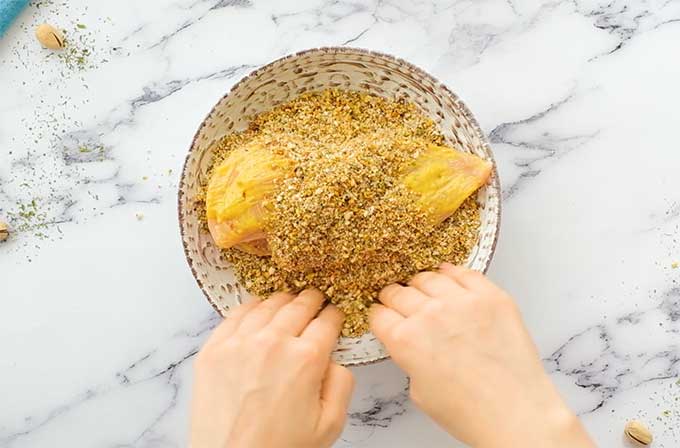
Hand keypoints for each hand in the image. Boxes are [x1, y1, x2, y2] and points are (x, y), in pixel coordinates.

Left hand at [191, 290, 354, 447]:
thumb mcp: (330, 424)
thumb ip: (342, 383)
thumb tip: (335, 359)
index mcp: (306, 358)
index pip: (327, 320)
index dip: (335, 313)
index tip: (335, 313)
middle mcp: (273, 342)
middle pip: (298, 305)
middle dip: (312, 300)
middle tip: (316, 298)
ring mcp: (239, 343)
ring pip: (267, 305)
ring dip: (283, 300)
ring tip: (289, 301)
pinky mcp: (213, 350)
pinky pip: (235, 315)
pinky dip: (250, 307)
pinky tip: (257, 308)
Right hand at [370, 264, 594, 447]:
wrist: (516, 414)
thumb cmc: (471, 412)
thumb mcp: (419, 391)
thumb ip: (409, 359)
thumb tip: (411, 343)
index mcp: (405, 340)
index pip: (379, 313)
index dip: (379, 315)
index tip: (383, 315)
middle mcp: (430, 315)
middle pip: (399, 292)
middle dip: (396, 298)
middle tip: (400, 302)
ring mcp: (462, 301)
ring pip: (429, 277)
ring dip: (422, 285)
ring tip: (426, 291)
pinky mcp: (491, 297)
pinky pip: (465, 273)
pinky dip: (453, 274)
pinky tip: (450, 277)